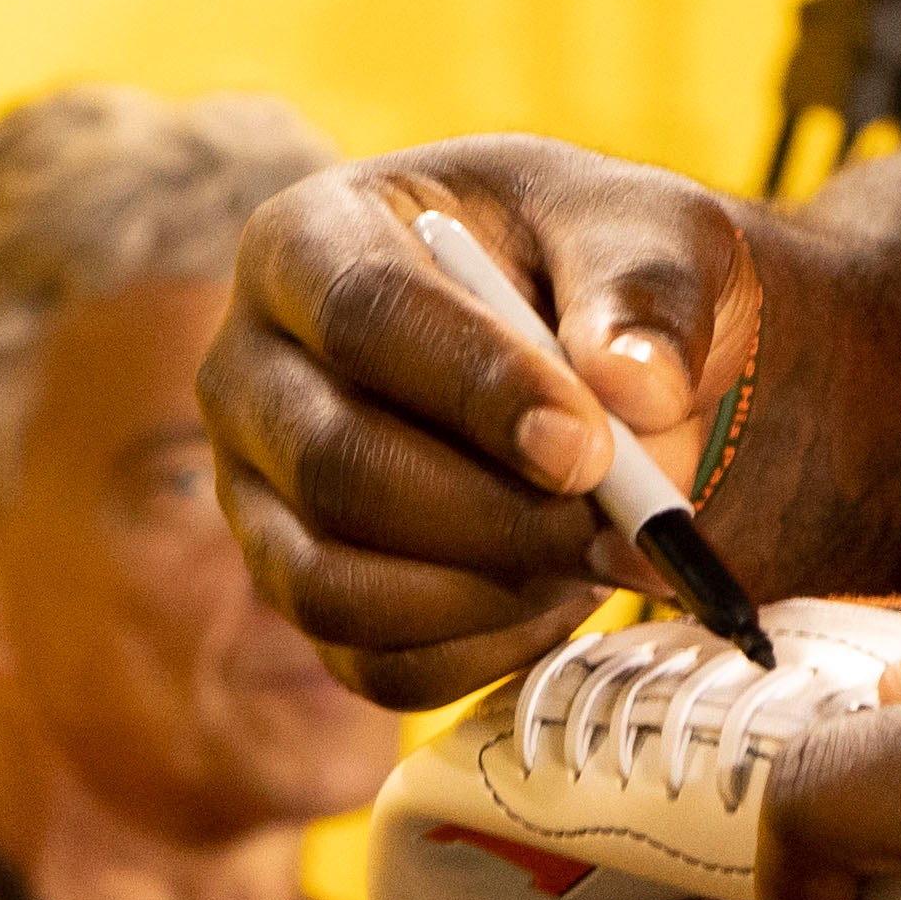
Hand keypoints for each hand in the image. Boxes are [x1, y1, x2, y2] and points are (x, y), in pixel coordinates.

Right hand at [206, 141, 769, 706]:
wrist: (596, 351)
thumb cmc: (599, 271)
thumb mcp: (649, 235)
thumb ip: (650, 293)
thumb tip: (636, 392)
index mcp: (308, 239)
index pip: (360, 314)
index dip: (474, 388)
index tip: (591, 448)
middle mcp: (250, 368)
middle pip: (337, 467)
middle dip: (498, 516)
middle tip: (629, 526)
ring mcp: (258, 492)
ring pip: (334, 586)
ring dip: (491, 594)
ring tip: (601, 556)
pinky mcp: (300, 589)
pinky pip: (372, 664)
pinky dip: (483, 652)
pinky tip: (561, 597)